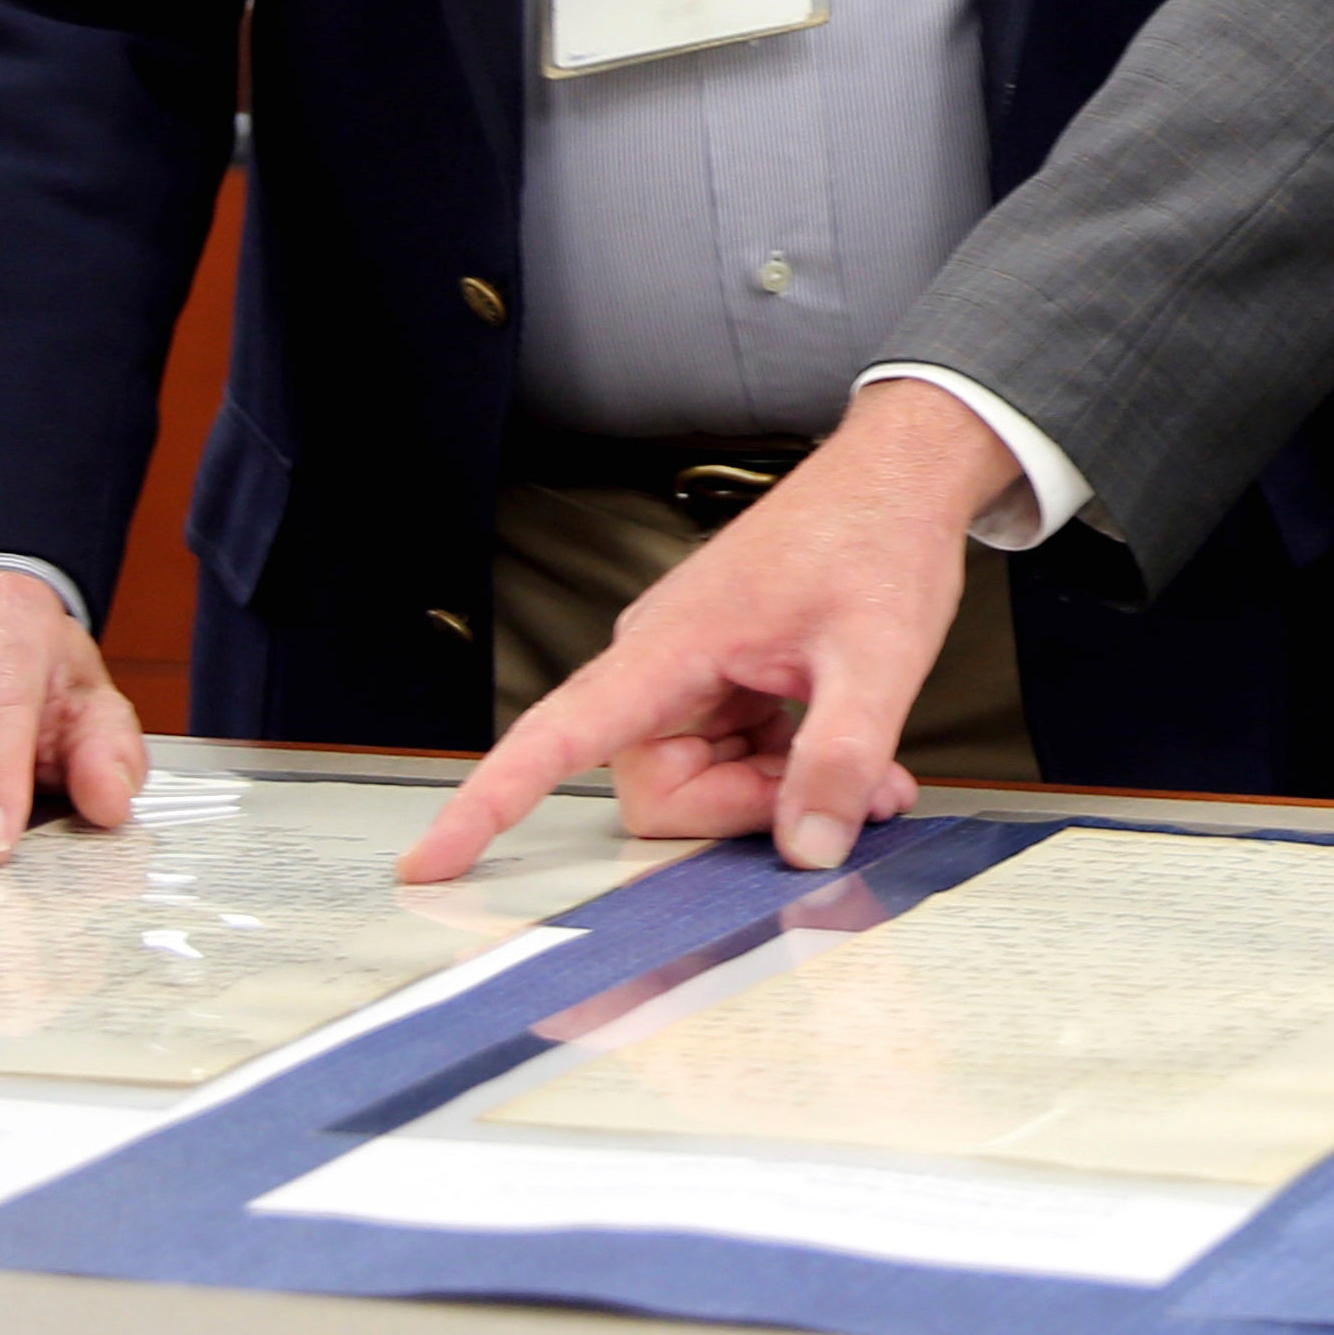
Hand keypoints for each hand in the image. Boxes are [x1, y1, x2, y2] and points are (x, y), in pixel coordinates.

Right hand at [396, 375, 1026, 882]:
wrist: (901, 474)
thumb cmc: (876, 535)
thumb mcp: (878, 657)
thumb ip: (839, 758)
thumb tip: (805, 848)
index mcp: (669, 646)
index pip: (553, 737)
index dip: (488, 806)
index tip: (432, 859)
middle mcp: (663, 660)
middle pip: (659, 790)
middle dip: (748, 809)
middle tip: (844, 795)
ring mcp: (694, 669)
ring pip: (704, 781)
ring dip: (783, 791)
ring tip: (870, 767)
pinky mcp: (726, 677)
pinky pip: (734, 755)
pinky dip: (792, 769)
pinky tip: (858, 753)